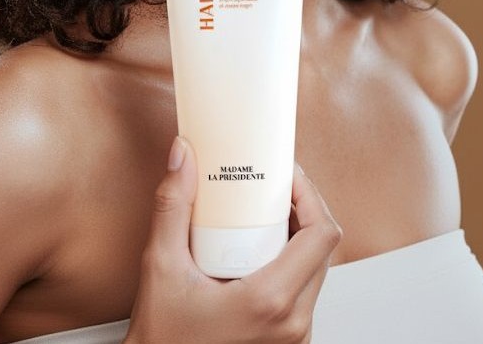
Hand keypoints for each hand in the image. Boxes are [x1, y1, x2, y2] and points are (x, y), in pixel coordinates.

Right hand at [124, 137, 340, 343]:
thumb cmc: (162, 339)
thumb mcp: (160, 265)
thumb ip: (172, 205)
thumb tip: (183, 156)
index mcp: (271, 302)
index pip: (322, 236)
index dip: (311, 195)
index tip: (287, 175)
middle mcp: (293, 324)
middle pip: (322, 249)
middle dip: (302, 210)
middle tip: (271, 187)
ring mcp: (294, 337)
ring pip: (315, 271)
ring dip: (297, 237)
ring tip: (263, 214)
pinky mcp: (287, 342)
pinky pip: (304, 293)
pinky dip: (289, 263)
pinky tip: (258, 249)